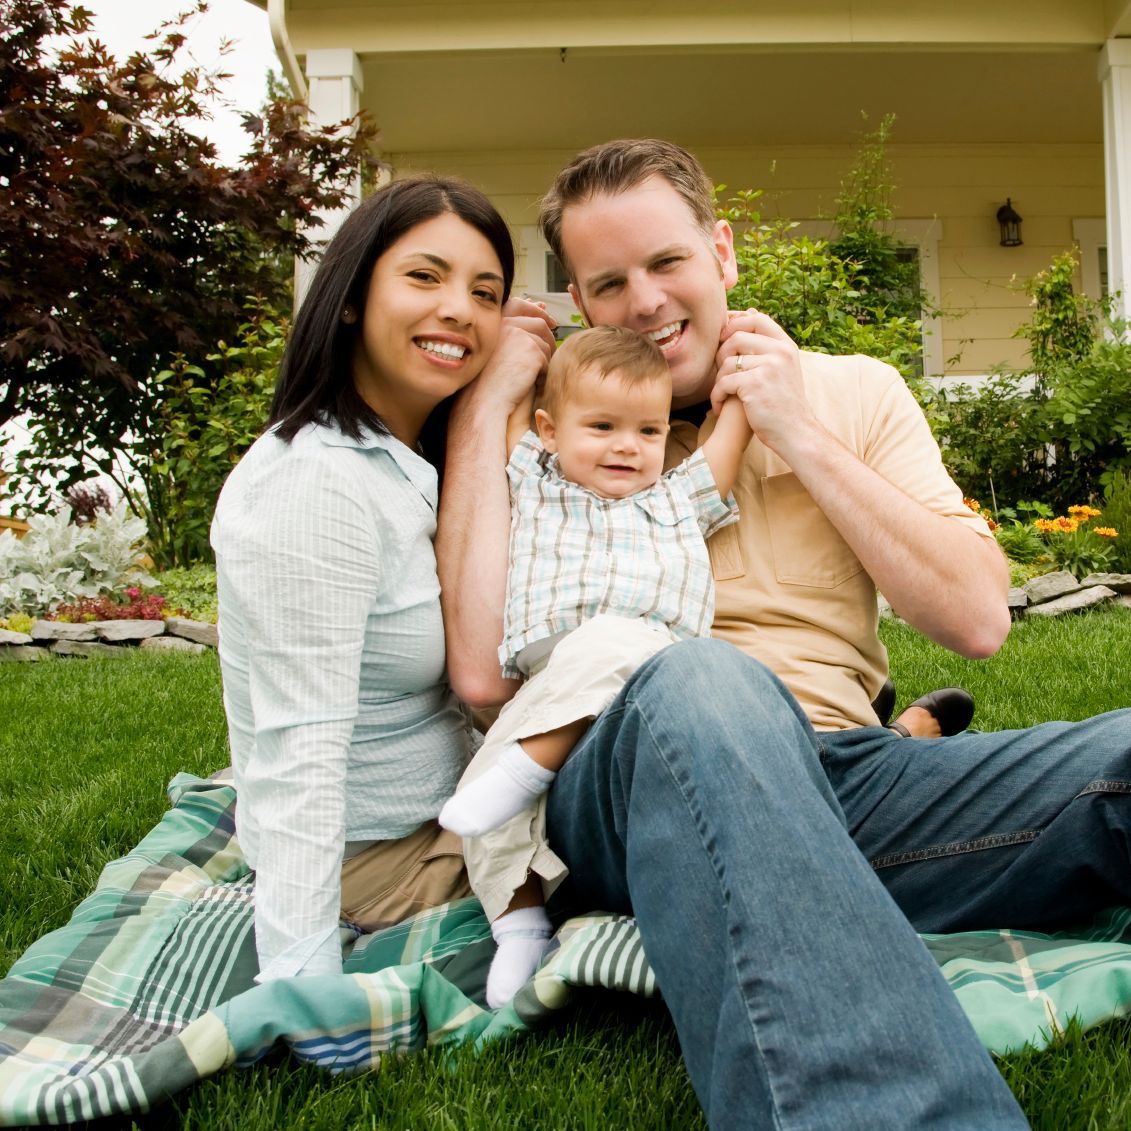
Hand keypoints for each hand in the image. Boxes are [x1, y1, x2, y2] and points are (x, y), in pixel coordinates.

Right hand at [474, 301, 554, 411]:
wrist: (485, 400)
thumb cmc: (489, 379)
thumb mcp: (501, 347)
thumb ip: (519, 326)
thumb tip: (543, 305)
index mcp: (495, 322)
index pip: (520, 306)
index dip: (537, 312)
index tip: (550, 321)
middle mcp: (507, 324)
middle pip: (539, 324)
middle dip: (548, 338)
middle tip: (551, 353)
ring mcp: (519, 335)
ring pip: (545, 344)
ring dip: (544, 359)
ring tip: (534, 374)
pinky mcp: (531, 349)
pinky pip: (547, 359)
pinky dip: (543, 372)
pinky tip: (532, 382)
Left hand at [710, 309, 815, 452]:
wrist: (795, 433)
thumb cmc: (783, 403)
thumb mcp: (781, 367)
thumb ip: (766, 343)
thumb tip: (749, 311)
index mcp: (786, 346)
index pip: (756, 319)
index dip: (735, 324)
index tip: (722, 339)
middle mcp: (780, 352)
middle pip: (736, 336)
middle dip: (721, 353)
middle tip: (720, 373)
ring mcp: (769, 367)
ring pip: (727, 361)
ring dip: (718, 379)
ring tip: (721, 394)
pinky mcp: (755, 384)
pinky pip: (723, 382)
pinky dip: (717, 396)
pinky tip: (718, 408)